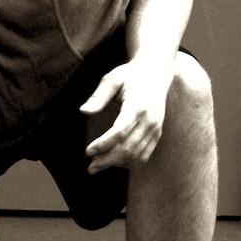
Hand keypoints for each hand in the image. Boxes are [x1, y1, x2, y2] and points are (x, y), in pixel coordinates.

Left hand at [80, 58, 173, 173]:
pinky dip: (129, 162)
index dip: (103, 144)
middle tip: (90, 167)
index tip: (88, 151)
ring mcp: (155, 128)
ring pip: (136, 155)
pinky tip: (115, 162)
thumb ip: (98, 96)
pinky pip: (144, 154)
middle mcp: (149, 120)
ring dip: (116, 163)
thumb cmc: (130, 75)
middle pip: (128, 148)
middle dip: (107, 160)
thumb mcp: (112, 79)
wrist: (156, 73)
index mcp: (137, 106)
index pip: (120, 132)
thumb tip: (84, 111)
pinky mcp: (157, 133)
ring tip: (98, 165)